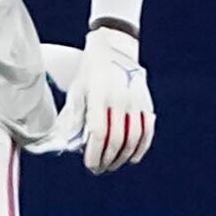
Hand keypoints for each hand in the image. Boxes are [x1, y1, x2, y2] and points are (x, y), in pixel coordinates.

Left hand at [55, 27, 153, 172]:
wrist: (114, 47)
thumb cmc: (90, 72)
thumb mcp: (77, 91)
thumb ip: (74, 118)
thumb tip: (68, 144)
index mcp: (98, 96)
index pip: (99, 133)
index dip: (94, 153)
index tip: (89, 165)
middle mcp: (119, 99)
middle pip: (116, 140)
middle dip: (107, 159)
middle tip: (99, 168)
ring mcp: (135, 101)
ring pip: (133, 139)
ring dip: (122, 157)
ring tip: (112, 165)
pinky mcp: (146, 102)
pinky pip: (147, 130)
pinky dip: (141, 147)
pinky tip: (132, 158)